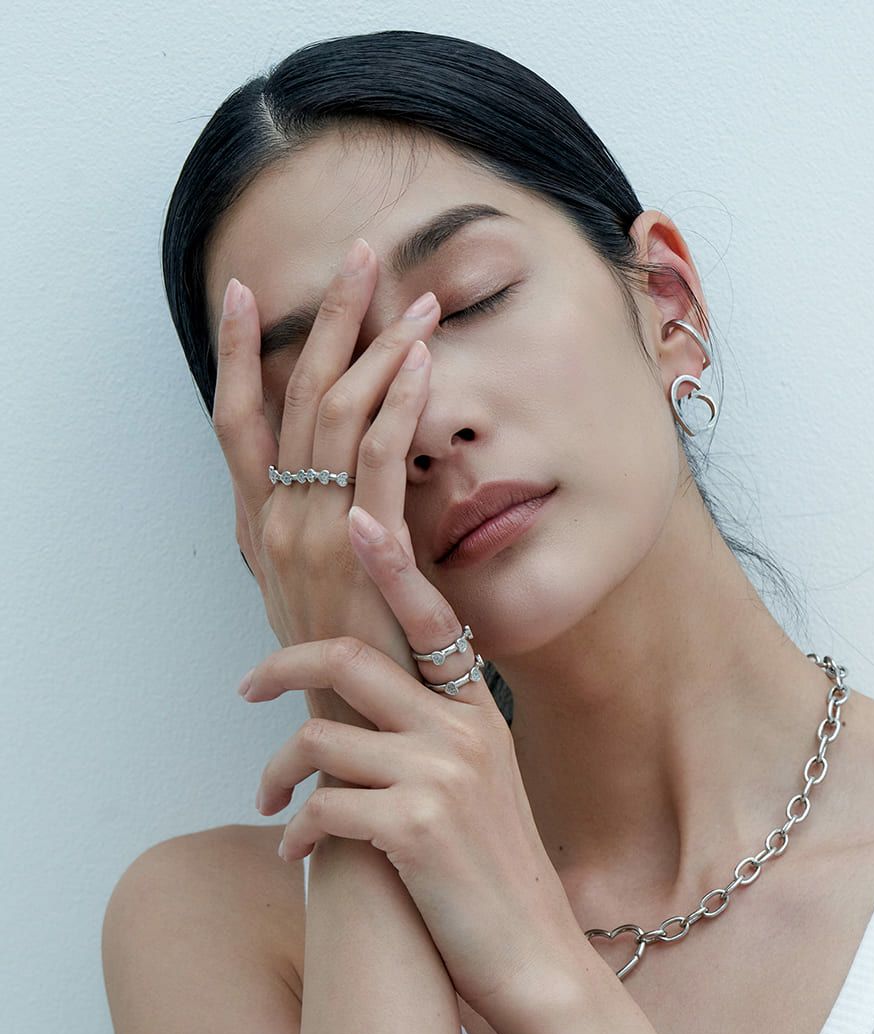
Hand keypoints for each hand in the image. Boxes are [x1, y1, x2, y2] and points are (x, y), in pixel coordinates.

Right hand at [212, 239, 439, 725]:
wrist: (352, 714)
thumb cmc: (336, 651)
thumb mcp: (297, 585)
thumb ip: (296, 529)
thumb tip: (306, 486)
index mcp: (255, 521)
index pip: (233, 418)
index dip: (229, 351)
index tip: (240, 290)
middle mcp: (275, 515)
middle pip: (294, 393)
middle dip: (327, 320)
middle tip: (358, 256)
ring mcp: (315, 528)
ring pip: (341, 413)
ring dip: (380, 349)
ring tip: (417, 302)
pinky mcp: (364, 543)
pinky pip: (382, 456)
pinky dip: (401, 404)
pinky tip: (422, 365)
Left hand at [238, 552, 585, 1033]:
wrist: (533, 953)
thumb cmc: (492, 871)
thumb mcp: (478, 785)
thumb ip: (434, 734)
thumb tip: (362, 708)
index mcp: (477, 712)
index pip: (432, 617)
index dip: (393, 562)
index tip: (356, 517)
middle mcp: (464, 729)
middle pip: (350, 659)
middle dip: (281, 668)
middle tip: (247, 690)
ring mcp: (442, 774)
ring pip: (322, 737)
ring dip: (279, 774)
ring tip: (270, 805)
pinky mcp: (416, 826)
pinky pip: (323, 806)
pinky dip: (297, 832)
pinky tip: (298, 855)